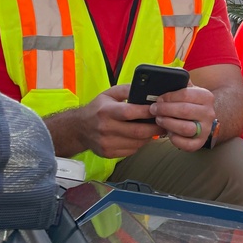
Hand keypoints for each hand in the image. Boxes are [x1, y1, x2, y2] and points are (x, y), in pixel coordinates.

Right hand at [46, 84, 161, 158]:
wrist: (78, 129)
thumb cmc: (96, 109)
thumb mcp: (109, 94)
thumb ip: (127, 90)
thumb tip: (145, 89)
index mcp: (106, 111)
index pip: (130, 112)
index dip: (148, 112)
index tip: (159, 109)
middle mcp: (106, 128)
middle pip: (138, 131)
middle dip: (155, 128)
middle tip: (164, 123)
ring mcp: (107, 143)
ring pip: (137, 143)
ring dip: (149, 136)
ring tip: (153, 129)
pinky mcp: (109, 153)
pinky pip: (132, 150)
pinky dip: (140, 144)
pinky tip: (140, 136)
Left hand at [150, 82, 215, 151]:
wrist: (203, 119)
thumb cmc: (190, 103)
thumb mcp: (188, 89)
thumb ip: (180, 81)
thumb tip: (170, 74)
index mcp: (206, 96)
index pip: (185, 94)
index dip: (168, 97)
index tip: (158, 99)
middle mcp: (209, 113)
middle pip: (184, 111)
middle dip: (165, 110)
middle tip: (154, 109)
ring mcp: (206, 129)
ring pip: (185, 128)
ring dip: (168, 124)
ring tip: (160, 120)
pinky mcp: (200, 143)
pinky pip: (187, 144)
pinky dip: (175, 139)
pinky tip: (169, 132)